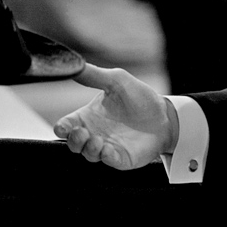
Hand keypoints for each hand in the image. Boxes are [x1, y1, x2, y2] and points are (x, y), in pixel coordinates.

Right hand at [52, 64, 177, 169]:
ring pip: (89, 154)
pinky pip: (109, 161)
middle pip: (73, 144)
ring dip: (89, 149)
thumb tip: (73, 65)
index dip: (61, 128)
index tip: (63, 127)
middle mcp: (95, 133)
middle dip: (73, 140)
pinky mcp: (122, 158)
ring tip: (96, 140)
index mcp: (88, 117)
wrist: (164, 114)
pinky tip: (107, 150)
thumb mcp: (115, 80)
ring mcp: (107, 147)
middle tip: (80, 132)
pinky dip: (105, 157)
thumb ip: (93, 75)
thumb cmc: (138, 97)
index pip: (67, 125)